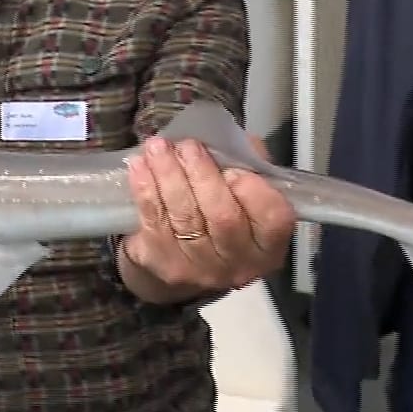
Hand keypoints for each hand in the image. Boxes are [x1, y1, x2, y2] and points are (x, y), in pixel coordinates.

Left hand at [121, 134, 295, 297]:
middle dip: (203, 175)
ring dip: (169, 175)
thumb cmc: (220, 212)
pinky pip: (154, 221)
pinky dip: (145, 189)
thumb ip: (249, 164)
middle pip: (223, 217)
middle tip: (188, 146)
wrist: (182, 258)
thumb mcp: (246, 189)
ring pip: (185, 217)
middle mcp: (240, 262)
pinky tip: (140, 165)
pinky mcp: (165, 264)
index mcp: (269, 242)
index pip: (272, 218)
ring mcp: (201, 268)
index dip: (253, 191)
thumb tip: (236, 143)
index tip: (234, 167)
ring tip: (158, 147)